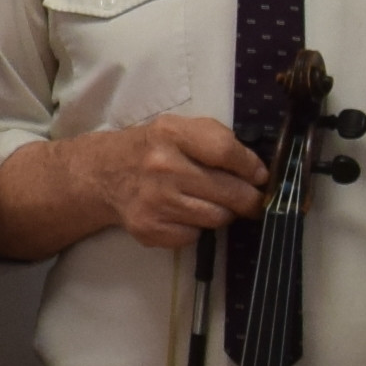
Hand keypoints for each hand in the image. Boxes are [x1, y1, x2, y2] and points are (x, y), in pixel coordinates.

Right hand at [67, 114, 268, 249]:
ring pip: (216, 217)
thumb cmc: (154, 149)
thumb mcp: (180, 129)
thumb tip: (257, 172)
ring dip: (222, 213)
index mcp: (171, 134)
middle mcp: (162, 167)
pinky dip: (196, 228)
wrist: (104, 174)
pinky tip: (184, 214)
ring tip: (212, 203)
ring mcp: (155, 201)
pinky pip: (194, 236)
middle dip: (249, 199)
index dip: (251, 167)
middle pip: (229, 191)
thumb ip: (217, 141)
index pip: (226, 151)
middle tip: (253, 200)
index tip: (261, 176)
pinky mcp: (150, 228)